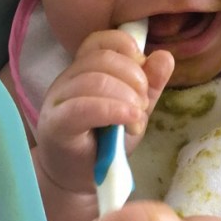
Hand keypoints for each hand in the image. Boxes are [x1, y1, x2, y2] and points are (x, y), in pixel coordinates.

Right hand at [35, 30, 173, 195]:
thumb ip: (149, 85)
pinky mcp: (56, 124)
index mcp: (84, 69)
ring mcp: (58, 101)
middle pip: (101, 58)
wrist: (80, 181)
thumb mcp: (134, 111)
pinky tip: (130, 121)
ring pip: (93, 80)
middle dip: (134, 78)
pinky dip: (113, 110)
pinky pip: (82, 107)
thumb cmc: (105, 145)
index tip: (144, 72)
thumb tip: (164, 56)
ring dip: (126, 97)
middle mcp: (67, 79)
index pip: (101, 40)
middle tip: (143, 105)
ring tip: (136, 120)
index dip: (126, 47)